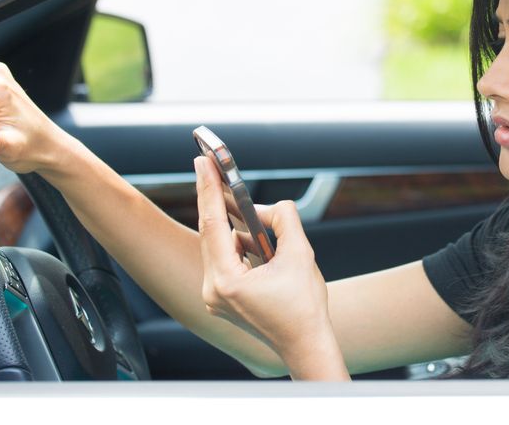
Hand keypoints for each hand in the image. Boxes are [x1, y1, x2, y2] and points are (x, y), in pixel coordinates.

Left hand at [194, 156, 348, 379]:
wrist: (306, 345)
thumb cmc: (305, 306)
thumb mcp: (300, 254)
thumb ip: (285, 220)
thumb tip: (273, 205)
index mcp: (227, 282)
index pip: (213, 225)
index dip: (208, 190)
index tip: (202, 162)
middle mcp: (213, 290)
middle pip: (210, 234)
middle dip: (214, 200)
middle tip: (209, 166)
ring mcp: (215, 297)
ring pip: (219, 246)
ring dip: (232, 224)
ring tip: (240, 201)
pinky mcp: (222, 299)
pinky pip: (225, 260)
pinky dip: (237, 243)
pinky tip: (252, 233)